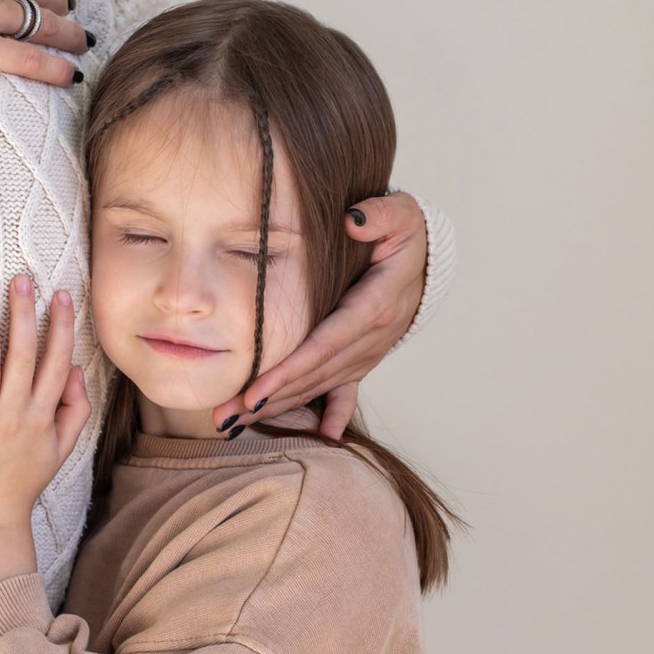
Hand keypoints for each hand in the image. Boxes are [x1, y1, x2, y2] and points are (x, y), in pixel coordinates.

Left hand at [0, 277, 90, 539]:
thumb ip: (75, 408)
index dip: (60, 324)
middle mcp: (15, 412)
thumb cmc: (24, 482)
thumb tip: (73, 369)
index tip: (60, 294)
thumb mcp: (62, 449)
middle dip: (24, 313)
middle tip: (21, 278)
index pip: (55, 359)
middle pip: (23, 353)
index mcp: (43, 414)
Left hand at [212, 191, 427, 439]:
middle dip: (269, 398)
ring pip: (319, 386)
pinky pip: (345, 391)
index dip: (289, 370)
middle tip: (225, 416)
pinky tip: (320, 440)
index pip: (323, 345)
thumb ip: (379, 214)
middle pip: (313, 375)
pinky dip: (332, 416)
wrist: (428, 258)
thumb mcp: (399, 213)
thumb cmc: (402, 232)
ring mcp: (367, 351)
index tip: (254, 391)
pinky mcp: (362, 356)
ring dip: (279, 407)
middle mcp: (370, 337)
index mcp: (373, 305)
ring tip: (235, 424)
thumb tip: (351, 221)